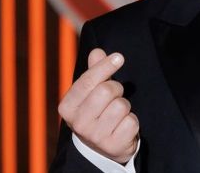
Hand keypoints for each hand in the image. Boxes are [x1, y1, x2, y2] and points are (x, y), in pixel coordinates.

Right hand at [58, 48, 138, 163]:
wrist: (101, 148)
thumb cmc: (96, 112)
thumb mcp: (90, 93)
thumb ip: (94, 72)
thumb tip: (97, 51)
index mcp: (67, 107)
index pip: (87, 81)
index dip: (105, 66)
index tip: (119, 57)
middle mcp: (78, 123)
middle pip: (106, 91)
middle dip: (116, 88)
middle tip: (115, 95)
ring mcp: (95, 137)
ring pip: (121, 106)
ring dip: (125, 106)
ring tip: (117, 113)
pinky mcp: (113, 146)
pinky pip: (132, 122)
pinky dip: (132, 120)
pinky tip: (122, 126)